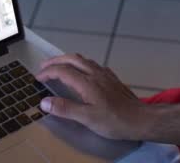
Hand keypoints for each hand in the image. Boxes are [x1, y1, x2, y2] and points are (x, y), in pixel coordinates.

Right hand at [36, 54, 150, 140]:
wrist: (141, 119)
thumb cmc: (115, 120)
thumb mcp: (87, 118)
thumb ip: (65, 109)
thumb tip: (45, 102)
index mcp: (87, 83)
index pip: (62, 71)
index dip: (48, 73)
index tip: (38, 78)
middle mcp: (95, 74)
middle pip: (71, 59)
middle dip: (55, 60)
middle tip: (43, 66)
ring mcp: (105, 74)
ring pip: (83, 59)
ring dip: (68, 60)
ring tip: (59, 65)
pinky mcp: (112, 78)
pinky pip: (93, 64)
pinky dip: (81, 64)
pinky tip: (82, 71)